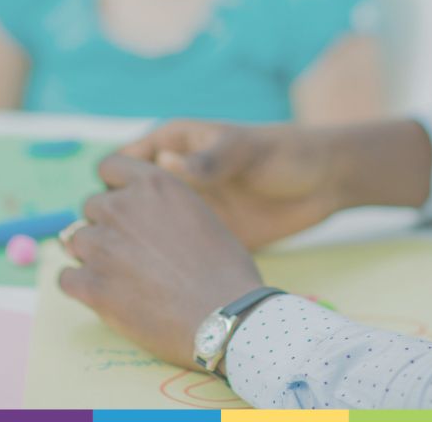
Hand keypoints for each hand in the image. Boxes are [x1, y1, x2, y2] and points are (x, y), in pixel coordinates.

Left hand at [58, 154, 262, 369]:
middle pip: (90, 206)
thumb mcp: (198, 211)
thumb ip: (162, 203)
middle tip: (128, 250)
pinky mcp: (91, 285)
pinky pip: (66, 278)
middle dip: (105, 225)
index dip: (113, 186)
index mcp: (151, 184)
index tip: (123, 205)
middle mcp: (121, 206)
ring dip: (91, 255)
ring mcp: (102, 245)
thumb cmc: (222, 267)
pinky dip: (79, 286)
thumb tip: (141, 215)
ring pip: (75, 240)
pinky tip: (104, 295)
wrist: (224, 314)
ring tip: (119, 275)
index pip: (108, 166)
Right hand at [115, 120, 348, 249]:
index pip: (119, 164)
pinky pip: (165, 250)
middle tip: (114, 250)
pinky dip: (154, 265)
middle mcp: (170, 178)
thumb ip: (207, 159)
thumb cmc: (281, 153)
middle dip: (112, 224)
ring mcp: (184, 210)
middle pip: (121, 202)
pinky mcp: (200, 235)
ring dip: (130, 250)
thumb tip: (165, 163)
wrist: (321, 182)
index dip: (109, 187)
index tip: (111, 214)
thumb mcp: (243, 151)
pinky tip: (152, 286)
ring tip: (129, 272)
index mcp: (171, 146)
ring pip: (138, 231)